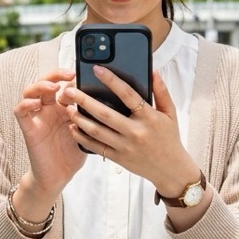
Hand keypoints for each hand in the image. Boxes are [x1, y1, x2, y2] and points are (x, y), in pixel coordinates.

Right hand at [13, 68, 83, 195]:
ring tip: (53, 87)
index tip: (86, 76)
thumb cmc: (72, 154)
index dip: (73, 79)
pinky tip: (36, 103)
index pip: (65, 84)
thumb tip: (112, 101)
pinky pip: (20, 111)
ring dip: (40, 85)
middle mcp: (49, 109)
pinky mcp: (28, 128)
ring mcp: (38, 117)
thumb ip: (92, 117)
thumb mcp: (88, 133)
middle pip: (47, 82)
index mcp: (64, 107)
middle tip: (70, 74)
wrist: (58, 177)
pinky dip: (26, 104)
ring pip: (31, 91)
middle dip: (56, 74)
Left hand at [66, 66, 198, 198]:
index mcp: (149, 117)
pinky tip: (73, 128)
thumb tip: (152, 71)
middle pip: (105, 114)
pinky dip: (82, 138)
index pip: (128, 94)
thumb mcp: (170, 113)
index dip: (111, 80)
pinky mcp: (118, 158)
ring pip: (97, 131)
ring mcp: (125, 146)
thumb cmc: (169, 138)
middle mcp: (135, 132)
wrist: (171, 169)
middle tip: (69, 90)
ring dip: (80, 119)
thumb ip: (161, 91)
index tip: (97, 69)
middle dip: (84, 101)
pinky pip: (96, 147)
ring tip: (68, 108)